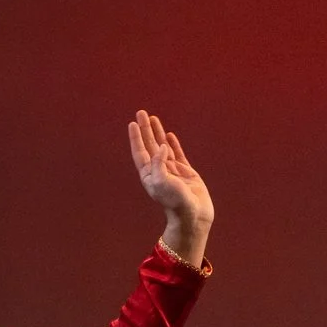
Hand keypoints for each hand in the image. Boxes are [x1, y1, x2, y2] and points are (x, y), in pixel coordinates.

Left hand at [128, 110, 214, 234]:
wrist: (193, 214)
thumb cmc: (175, 201)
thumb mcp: (160, 182)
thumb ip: (158, 162)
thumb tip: (162, 146)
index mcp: (149, 175)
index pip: (140, 152)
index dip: (136, 138)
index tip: (132, 124)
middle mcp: (159, 171)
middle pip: (149, 145)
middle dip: (145, 129)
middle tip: (141, 113)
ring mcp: (172, 171)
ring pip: (163, 146)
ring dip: (157, 132)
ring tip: (153, 118)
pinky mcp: (186, 172)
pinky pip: (178, 154)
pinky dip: (174, 144)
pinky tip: (169, 135)